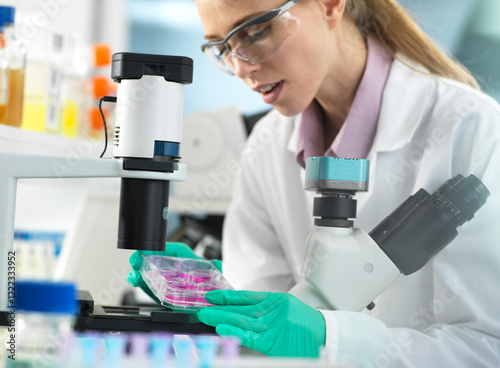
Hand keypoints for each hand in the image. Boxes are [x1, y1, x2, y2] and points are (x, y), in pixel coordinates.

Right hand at [127, 242, 222, 302]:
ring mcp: (158, 274)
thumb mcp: (205, 267)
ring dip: (137, 271)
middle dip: (140, 258)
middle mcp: (164, 263)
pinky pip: (143, 281)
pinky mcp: (154, 285)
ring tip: (135, 275)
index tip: (146, 249)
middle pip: (148, 257)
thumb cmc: (198, 271)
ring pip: (144, 269)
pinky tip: (135, 280)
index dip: (153, 247)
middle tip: (136, 261)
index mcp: (175, 253)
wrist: (199, 286)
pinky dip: (137, 280)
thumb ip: (211, 266)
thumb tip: (219, 264)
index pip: (164, 247)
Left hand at [196, 290, 325, 356]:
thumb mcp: (288, 312)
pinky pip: (250, 336)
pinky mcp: (273, 340)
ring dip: (222, 318)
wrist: (327, 337)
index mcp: (276, 300)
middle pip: (241, 308)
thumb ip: (268, 313)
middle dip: (220, 308)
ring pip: (243, 320)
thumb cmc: (308, 327)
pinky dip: (235, 332)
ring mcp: (273, 324)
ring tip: (206, 316)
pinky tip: (222, 329)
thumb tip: (243, 316)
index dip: (228, 296)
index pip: (247, 297)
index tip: (212, 296)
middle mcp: (273, 310)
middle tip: (202, 307)